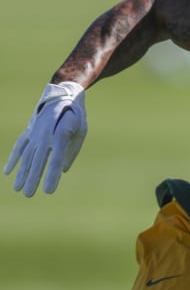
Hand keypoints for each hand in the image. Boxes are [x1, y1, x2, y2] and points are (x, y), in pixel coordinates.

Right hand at [4, 82, 86, 196]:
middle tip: (29, 195)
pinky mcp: (29, 131)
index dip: (51, 175)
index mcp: (60, 133)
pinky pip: (19, 146)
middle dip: (33, 179)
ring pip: (26, 156)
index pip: (55, 159)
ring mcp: (34, 132)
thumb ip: (72, 150)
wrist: (63, 94)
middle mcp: (44, 134)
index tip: (48, 191)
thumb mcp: (81, 130)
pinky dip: (13, 158)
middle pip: (37, 160)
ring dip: (21, 173)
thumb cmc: (75, 115)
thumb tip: (62, 170)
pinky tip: (7, 171)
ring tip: (17, 189)